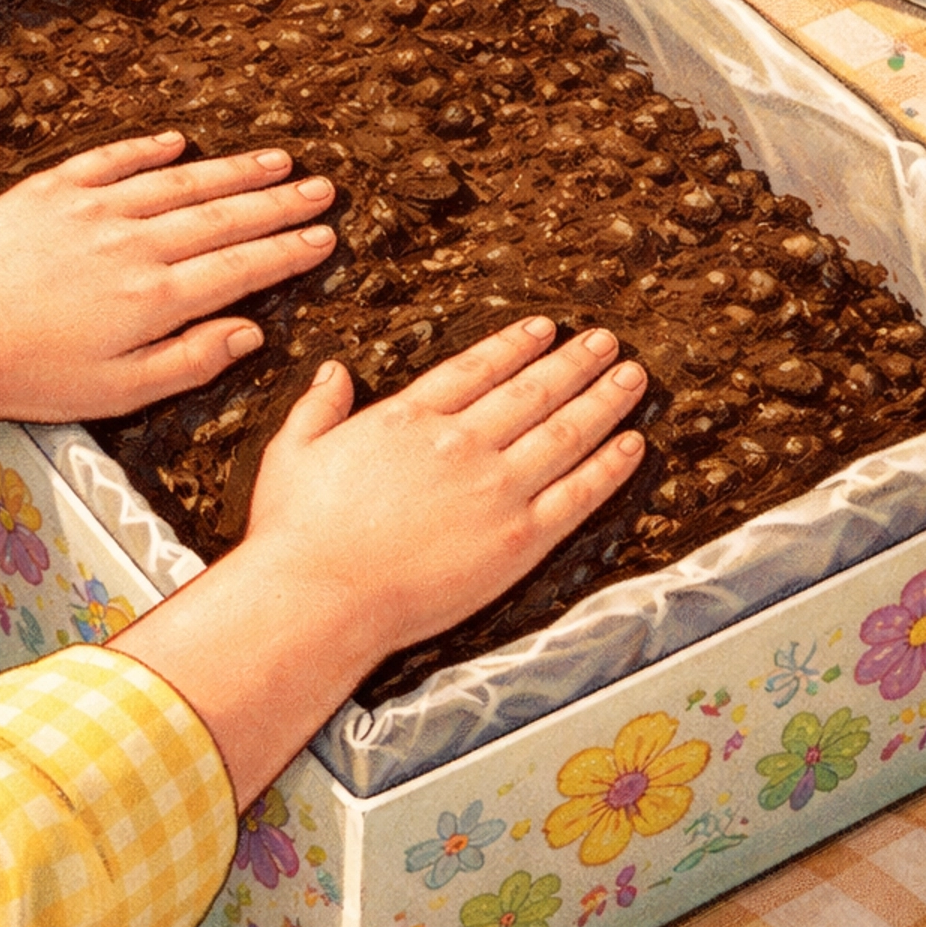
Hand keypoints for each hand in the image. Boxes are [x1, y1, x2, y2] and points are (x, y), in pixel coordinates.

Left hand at [0, 132, 335, 425]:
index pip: (241, 267)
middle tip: (323, 188)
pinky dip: (150, 149)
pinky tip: (180, 143)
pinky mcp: (52, 191)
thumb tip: (251, 334)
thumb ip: (191, 361)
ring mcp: (94, 210)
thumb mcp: (120, 392)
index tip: (324, 236)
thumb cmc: (29, 375)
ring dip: (232, 170)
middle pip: (223, 216)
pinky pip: (114, 160)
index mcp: (156, 299)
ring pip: (179, 182)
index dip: (288, 250)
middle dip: (279, 202)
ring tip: (276, 162)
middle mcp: (134, 245)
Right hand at [116, 316, 646, 807]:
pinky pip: (577, 494)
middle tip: (606, 342)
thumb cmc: (295, 534)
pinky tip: (632, 444)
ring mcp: (495, 490)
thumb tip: (335, 372)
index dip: (515, 346)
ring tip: (631, 377)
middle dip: (575, 363)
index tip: (543, 330)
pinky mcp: (518, 539)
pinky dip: (609, 467)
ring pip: (565, 432)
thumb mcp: (293, 453)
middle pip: (533, 391)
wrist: (319, 596)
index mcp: (409, 418)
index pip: (477, 369)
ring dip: (604, 400)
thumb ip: (318, 407)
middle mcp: (461, 444)